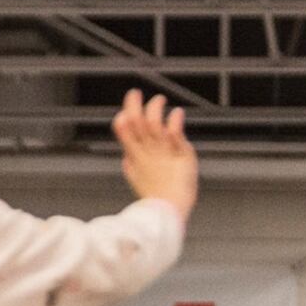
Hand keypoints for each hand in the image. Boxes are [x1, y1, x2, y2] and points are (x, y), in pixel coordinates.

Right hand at [114, 91, 198, 214]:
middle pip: (137, 126)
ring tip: (159, 100)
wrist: (169, 212)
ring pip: (155, 127)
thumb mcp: (139, 180)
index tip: (123, 113)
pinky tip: (176, 113)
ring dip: (156, 110)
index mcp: (137, 159)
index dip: (123, 123)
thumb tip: (126, 158)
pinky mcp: (182, 157)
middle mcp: (148, 154)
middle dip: (134, 107)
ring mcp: (164, 155)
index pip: (126, 136)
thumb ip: (132, 166)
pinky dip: (175, 123)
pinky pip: (176, 137)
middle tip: (134, 93)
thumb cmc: (157, 199)